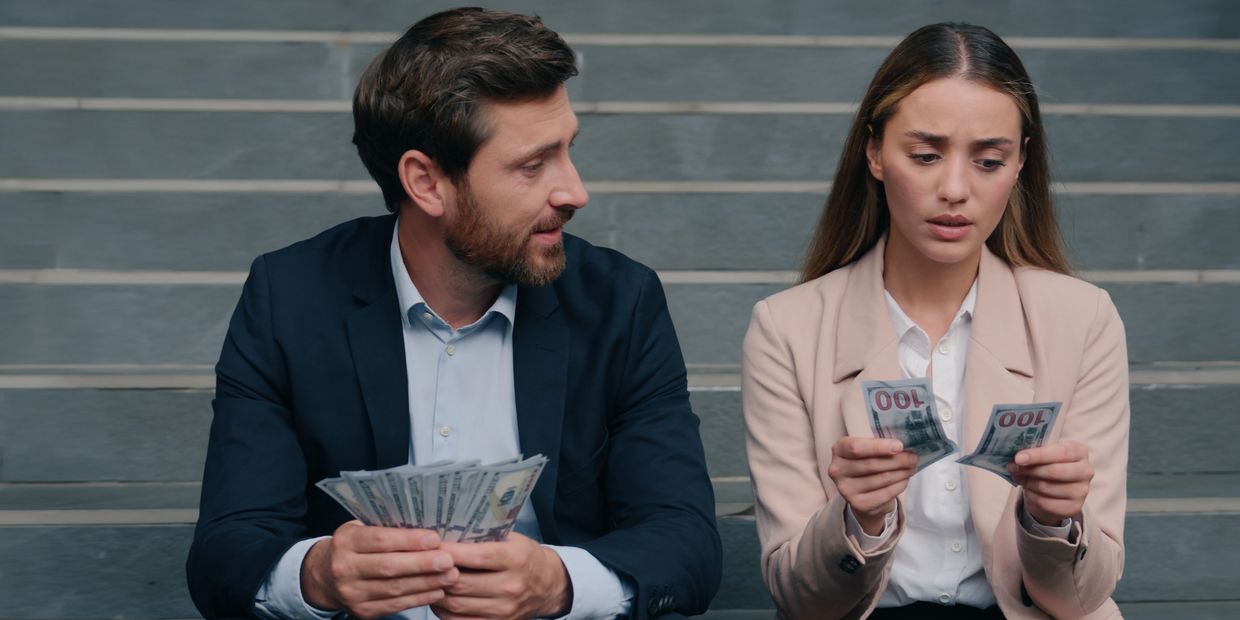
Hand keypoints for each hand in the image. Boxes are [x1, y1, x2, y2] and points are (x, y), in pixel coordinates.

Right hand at [300, 521, 458, 618]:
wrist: (324, 577)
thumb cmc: (354, 547)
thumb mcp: (361, 529)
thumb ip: (387, 527)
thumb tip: (428, 526)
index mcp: (346, 541)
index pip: (380, 540)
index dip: (409, 540)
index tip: (435, 539)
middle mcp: (345, 568)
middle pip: (389, 567)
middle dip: (423, 564)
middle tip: (449, 560)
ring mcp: (352, 593)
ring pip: (395, 589)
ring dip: (427, 583)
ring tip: (450, 575)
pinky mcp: (362, 611)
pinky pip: (395, 605)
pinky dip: (419, 598)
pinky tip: (438, 590)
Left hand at [432, 532, 570, 619]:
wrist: (548, 585)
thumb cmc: (524, 556)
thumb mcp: (512, 539)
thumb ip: (484, 536)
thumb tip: (446, 533)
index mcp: (515, 559)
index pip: (476, 557)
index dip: (449, 552)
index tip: (430, 545)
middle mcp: (511, 585)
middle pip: (462, 583)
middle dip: (437, 573)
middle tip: (422, 563)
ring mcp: (505, 609)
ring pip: (457, 604)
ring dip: (437, 592)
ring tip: (428, 580)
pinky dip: (444, 612)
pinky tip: (439, 598)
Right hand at [827, 437, 916, 534]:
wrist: (860, 491)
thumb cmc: (867, 463)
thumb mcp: (868, 449)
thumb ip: (881, 445)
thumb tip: (906, 446)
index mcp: (839, 449)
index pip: (857, 448)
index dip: (879, 447)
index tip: (899, 446)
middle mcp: (837, 470)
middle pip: (872, 464)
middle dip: (898, 460)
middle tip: (913, 458)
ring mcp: (846, 489)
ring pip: (882, 478)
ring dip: (902, 472)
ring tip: (911, 468)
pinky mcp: (858, 504)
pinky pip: (886, 493)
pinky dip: (899, 485)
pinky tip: (904, 480)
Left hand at [1009, 441, 1093, 525]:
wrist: (1056, 489)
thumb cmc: (1049, 464)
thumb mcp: (1044, 454)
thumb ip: (1034, 453)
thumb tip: (1017, 459)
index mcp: (1079, 451)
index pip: (1060, 452)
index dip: (1038, 455)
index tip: (1019, 458)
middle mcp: (1085, 471)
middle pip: (1054, 471)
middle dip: (1030, 470)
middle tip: (1013, 468)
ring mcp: (1082, 491)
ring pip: (1046, 487)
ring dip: (1027, 482)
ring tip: (1019, 478)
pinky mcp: (1074, 507)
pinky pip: (1045, 503)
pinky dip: (1031, 496)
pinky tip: (1028, 490)